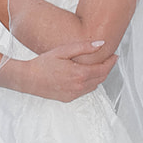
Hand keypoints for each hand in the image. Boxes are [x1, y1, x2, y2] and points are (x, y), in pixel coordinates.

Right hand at [0, 41, 116, 102]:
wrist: (28, 79)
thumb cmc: (43, 63)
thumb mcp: (63, 51)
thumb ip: (84, 47)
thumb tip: (101, 44)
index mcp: (80, 74)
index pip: (103, 69)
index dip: (111, 62)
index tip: (115, 56)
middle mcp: (79, 86)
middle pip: (101, 78)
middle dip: (106, 68)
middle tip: (108, 59)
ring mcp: (74, 94)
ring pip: (94, 86)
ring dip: (98, 76)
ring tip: (98, 66)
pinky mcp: (69, 98)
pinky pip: (85, 91)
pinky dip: (89, 83)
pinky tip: (85, 75)